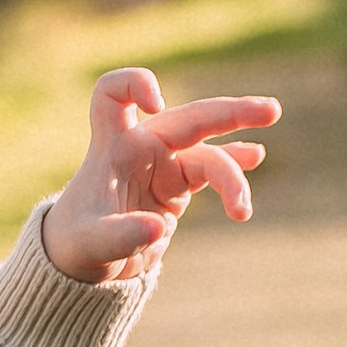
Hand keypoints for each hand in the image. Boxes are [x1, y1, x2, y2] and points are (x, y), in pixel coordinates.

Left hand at [41, 70, 278, 284]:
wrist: (84, 261)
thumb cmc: (77, 243)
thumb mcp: (91, 244)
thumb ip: (121, 235)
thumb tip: (158, 228)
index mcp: (112, 145)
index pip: (113, 94)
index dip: (134, 84)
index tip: (154, 103)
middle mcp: (140, 146)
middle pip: (189, 117)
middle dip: (229, 113)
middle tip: (269, 111)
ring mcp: (163, 164)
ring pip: (208, 155)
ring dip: (232, 174)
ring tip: (241, 210)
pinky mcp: (177, 186)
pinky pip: (213, 171)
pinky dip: (234, 172)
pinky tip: (256, 157)